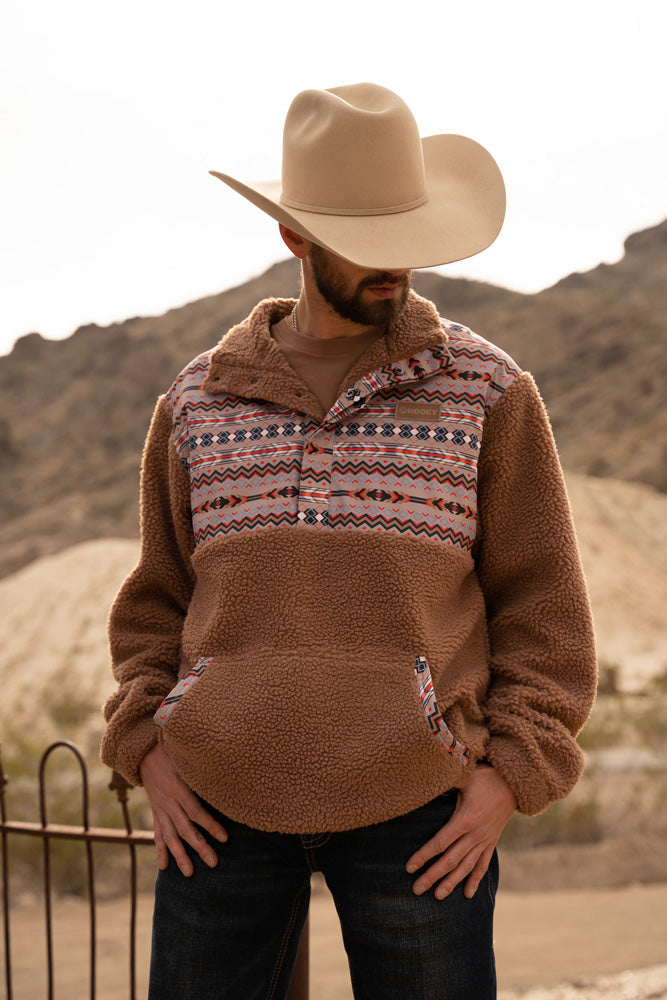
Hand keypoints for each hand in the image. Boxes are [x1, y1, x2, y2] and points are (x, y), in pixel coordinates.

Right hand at [139, 743, 227, 875]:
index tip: (224, 838)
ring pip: (170, 836)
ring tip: (189, 873)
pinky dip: (160, 849)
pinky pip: (157, 832)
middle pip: (185, 828)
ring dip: (180, 855)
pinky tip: (164, 865)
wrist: (144, 752)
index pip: (196, 811)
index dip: (210, 825)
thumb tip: (224, 777)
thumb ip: (200, 771)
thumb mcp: (185, 758)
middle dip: (199, 847)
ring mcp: (159, 808)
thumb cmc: (171, 752)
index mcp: (177, 788)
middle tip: (213, 863)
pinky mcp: (155, 811)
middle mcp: (167, 801)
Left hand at [405, 764, 516, 899]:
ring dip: (452, 882)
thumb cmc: (486, 777)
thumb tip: (425, 780)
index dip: (424, 855)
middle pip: (451, 860)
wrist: (515, 784)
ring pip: (466, 866)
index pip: (440, 842)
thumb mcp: (465, 776)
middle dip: (433, 875)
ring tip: (438, 896)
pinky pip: (483, 864)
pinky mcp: (492, 842)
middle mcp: (476, 834)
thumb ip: (446, 781)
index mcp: (466, 819)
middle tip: (417, 889)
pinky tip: (467, 894)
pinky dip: (475, 879)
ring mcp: (485, 840)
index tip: (410, 867)